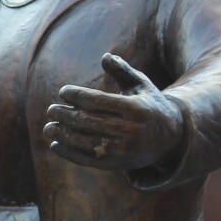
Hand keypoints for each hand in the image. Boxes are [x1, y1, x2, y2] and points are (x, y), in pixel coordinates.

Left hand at [44, 53, 184, 170]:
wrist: (171, 138)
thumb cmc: (150, 105)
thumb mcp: (141, 86)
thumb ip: (123, 71)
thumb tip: (105, 56)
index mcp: (136, 109)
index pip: (98, 101)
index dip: (77, 95)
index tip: (63, 92)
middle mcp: (130, 131)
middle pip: (88, 121)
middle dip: (65, 115)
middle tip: (51, 110)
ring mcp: (124, 150)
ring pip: (86, 142)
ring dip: (63, 135)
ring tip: (48, 128)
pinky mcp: (118, 164)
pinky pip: (89, 160)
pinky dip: (69, 153)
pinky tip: (55, 145)